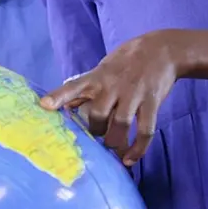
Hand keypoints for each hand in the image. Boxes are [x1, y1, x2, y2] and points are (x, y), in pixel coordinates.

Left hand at [40, 30, 190, 165]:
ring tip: (112, 148)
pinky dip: (138, 149)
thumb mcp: (103, 68)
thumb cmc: (127, 60)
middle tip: (96, 138)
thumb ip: (87, 88)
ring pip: (120, 125)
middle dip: (94, 131)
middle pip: (97, 115)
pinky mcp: (152, 102)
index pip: (74, 86)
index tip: (44, 106)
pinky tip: (130, 159)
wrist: (163, 49)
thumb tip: (66, 106)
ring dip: (114, 142)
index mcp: (98, 76)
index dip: (59, 96)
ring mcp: (134, 94)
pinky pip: (145, 131)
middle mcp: (113, 85)